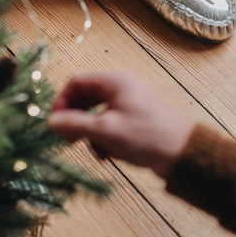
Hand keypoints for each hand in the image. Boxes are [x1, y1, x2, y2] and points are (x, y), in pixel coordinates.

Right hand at [49, 71, 194, 176]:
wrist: (183, 154)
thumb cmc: (146, 136)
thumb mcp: (105, 131)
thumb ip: (75, 124)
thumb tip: (52, 122)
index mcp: (114, 81)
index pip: (76, 82)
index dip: (62, 101)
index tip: (55, 123)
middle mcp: (121, 87)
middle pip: (85, 97)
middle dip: (76, 120)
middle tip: (70, 140)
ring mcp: (129, 102)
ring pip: (96, 113)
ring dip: (91, 133)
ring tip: (96, 151)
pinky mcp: (135, 118)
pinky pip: (110, 123)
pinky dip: (104, 138)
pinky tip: (108, 154)